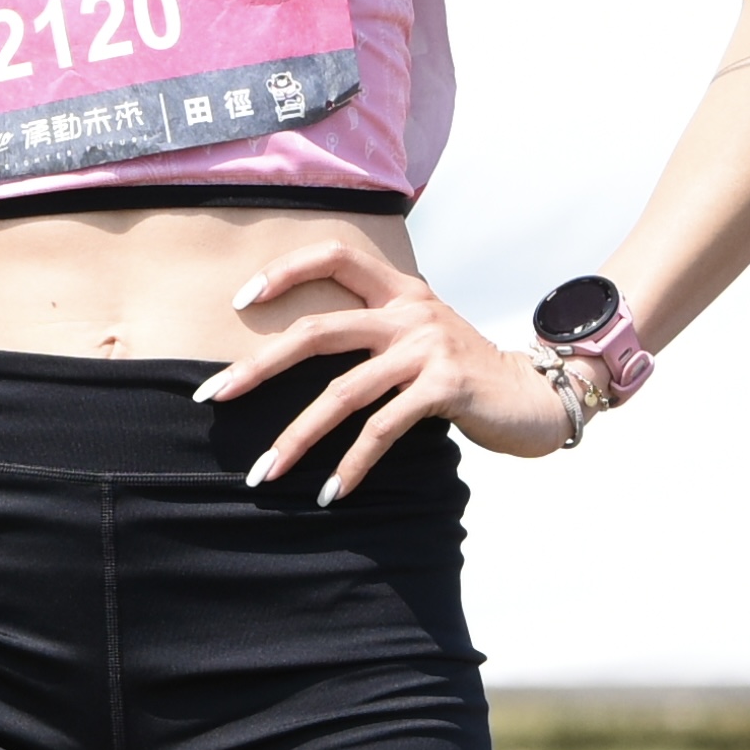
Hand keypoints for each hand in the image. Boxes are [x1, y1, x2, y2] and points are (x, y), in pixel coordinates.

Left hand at [196, 225, 572, 493]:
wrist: (536, 396)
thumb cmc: (463, 375)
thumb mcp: (417, 338)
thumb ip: (370, 335)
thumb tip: (291, 355)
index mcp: (397, 291)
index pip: (334, 256)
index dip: (285, 271)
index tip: (240, 301)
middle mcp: (409, 311)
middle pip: (317, 331)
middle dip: (257, 367)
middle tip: (212, 397)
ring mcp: (428, 347)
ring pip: (342, 393)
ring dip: (297, 438)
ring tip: (264, 473)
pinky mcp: (446, 386)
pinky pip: (382, 429)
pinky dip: (351, 465)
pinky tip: (329, 492)